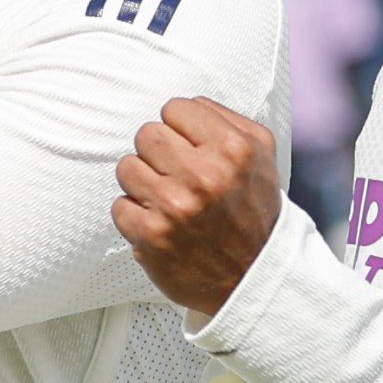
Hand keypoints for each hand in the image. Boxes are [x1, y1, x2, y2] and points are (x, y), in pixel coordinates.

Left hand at [111, 98, 287, 318]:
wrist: (253, 277)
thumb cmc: (254, 212)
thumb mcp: (262, 156)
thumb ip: (226, 119)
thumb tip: (187, 105)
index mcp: (233, 149)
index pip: (175, 108)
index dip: (180, 128)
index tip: (189, 148)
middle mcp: (204, 176)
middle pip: (147, 134)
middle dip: (159, 153)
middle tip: (177, 175)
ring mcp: (175, 207)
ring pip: (127, 167)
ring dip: (143, 183)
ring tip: (168, 199)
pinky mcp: (151, 236)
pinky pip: (119, 205)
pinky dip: (136, 215)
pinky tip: (161, 223)